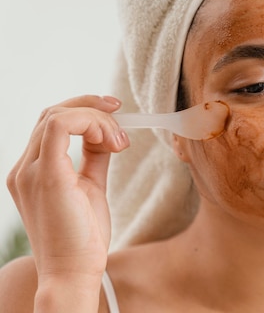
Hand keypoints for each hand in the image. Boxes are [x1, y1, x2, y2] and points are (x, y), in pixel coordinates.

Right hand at [6, 95, 129, 306]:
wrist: (73, 273)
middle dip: (92, 108)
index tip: (116, 118)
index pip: (51, 123)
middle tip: (121, 117)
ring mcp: (30, 171)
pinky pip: (60, 126)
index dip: (85, 112)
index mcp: (32, 171)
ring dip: (96, 119)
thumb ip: (93, 159)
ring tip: (119, 142)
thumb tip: (107, 136)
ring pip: (57, 115)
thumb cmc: (82, 238)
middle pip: (52, 113)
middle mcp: (24, 168)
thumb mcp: (90, 188)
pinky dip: (90, 123)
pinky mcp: (47, 176)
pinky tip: (111, 142)